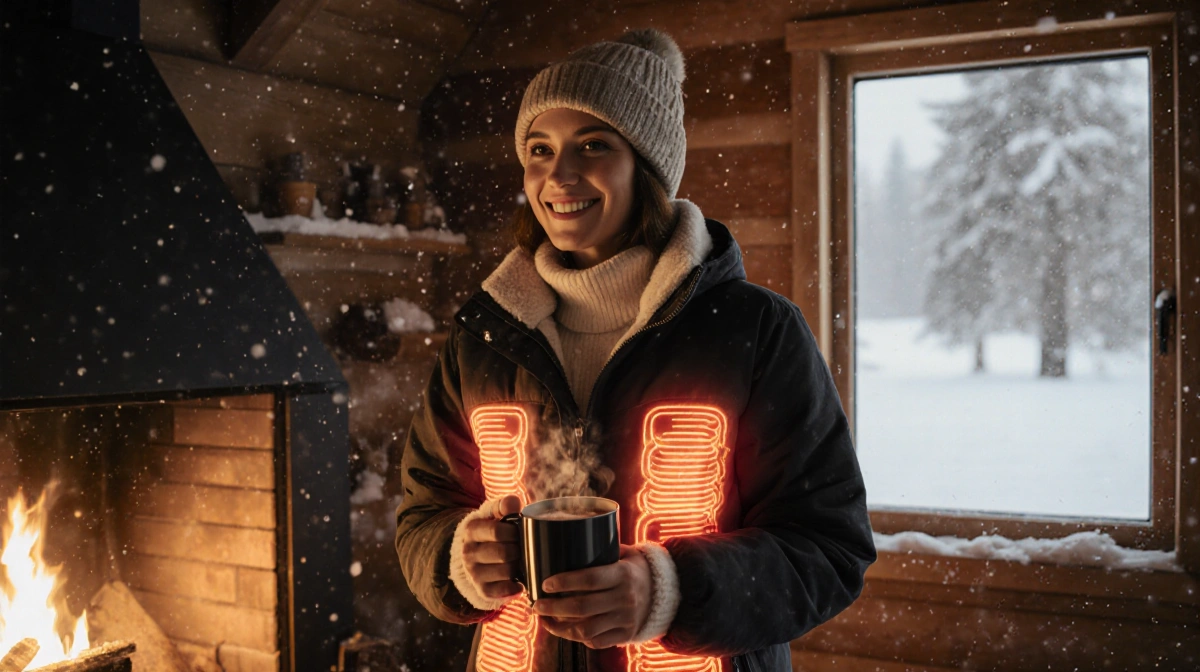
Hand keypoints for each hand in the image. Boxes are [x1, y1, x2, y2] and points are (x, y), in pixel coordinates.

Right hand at [461, 494, 522, 600]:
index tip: (518, 532)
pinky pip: (503, 591)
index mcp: (472, 530)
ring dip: (518, 567)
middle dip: (518, 550)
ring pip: (506, 572)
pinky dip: (515, 587)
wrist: (476, 554)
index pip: (497, 531)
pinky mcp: (481, 589)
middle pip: (504, 553)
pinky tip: (518, 580)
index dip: (514, 532)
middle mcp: (469, 552)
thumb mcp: (494, 514)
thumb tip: (514, 503)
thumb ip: (504, 505)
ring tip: (519, 561)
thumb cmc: (492, 531)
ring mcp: (474, 573)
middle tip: (522, 548)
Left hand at [532, 545, 651, 648]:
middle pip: (582, 607)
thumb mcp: (625, 554)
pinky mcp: (626, 635)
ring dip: (560, 628)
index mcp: (623, 574)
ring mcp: (626, 619)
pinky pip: (596, 641)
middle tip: (536, 605)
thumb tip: (567, 539)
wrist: (666, 594)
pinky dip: (577, 638)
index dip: (564, 582)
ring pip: (586, 629)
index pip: (589, 579)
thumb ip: (602, 550)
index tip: (545, 583)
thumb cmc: (636, 569)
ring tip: (545, 620)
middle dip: (553, 607)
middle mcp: (625, 598)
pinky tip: (565, 629)